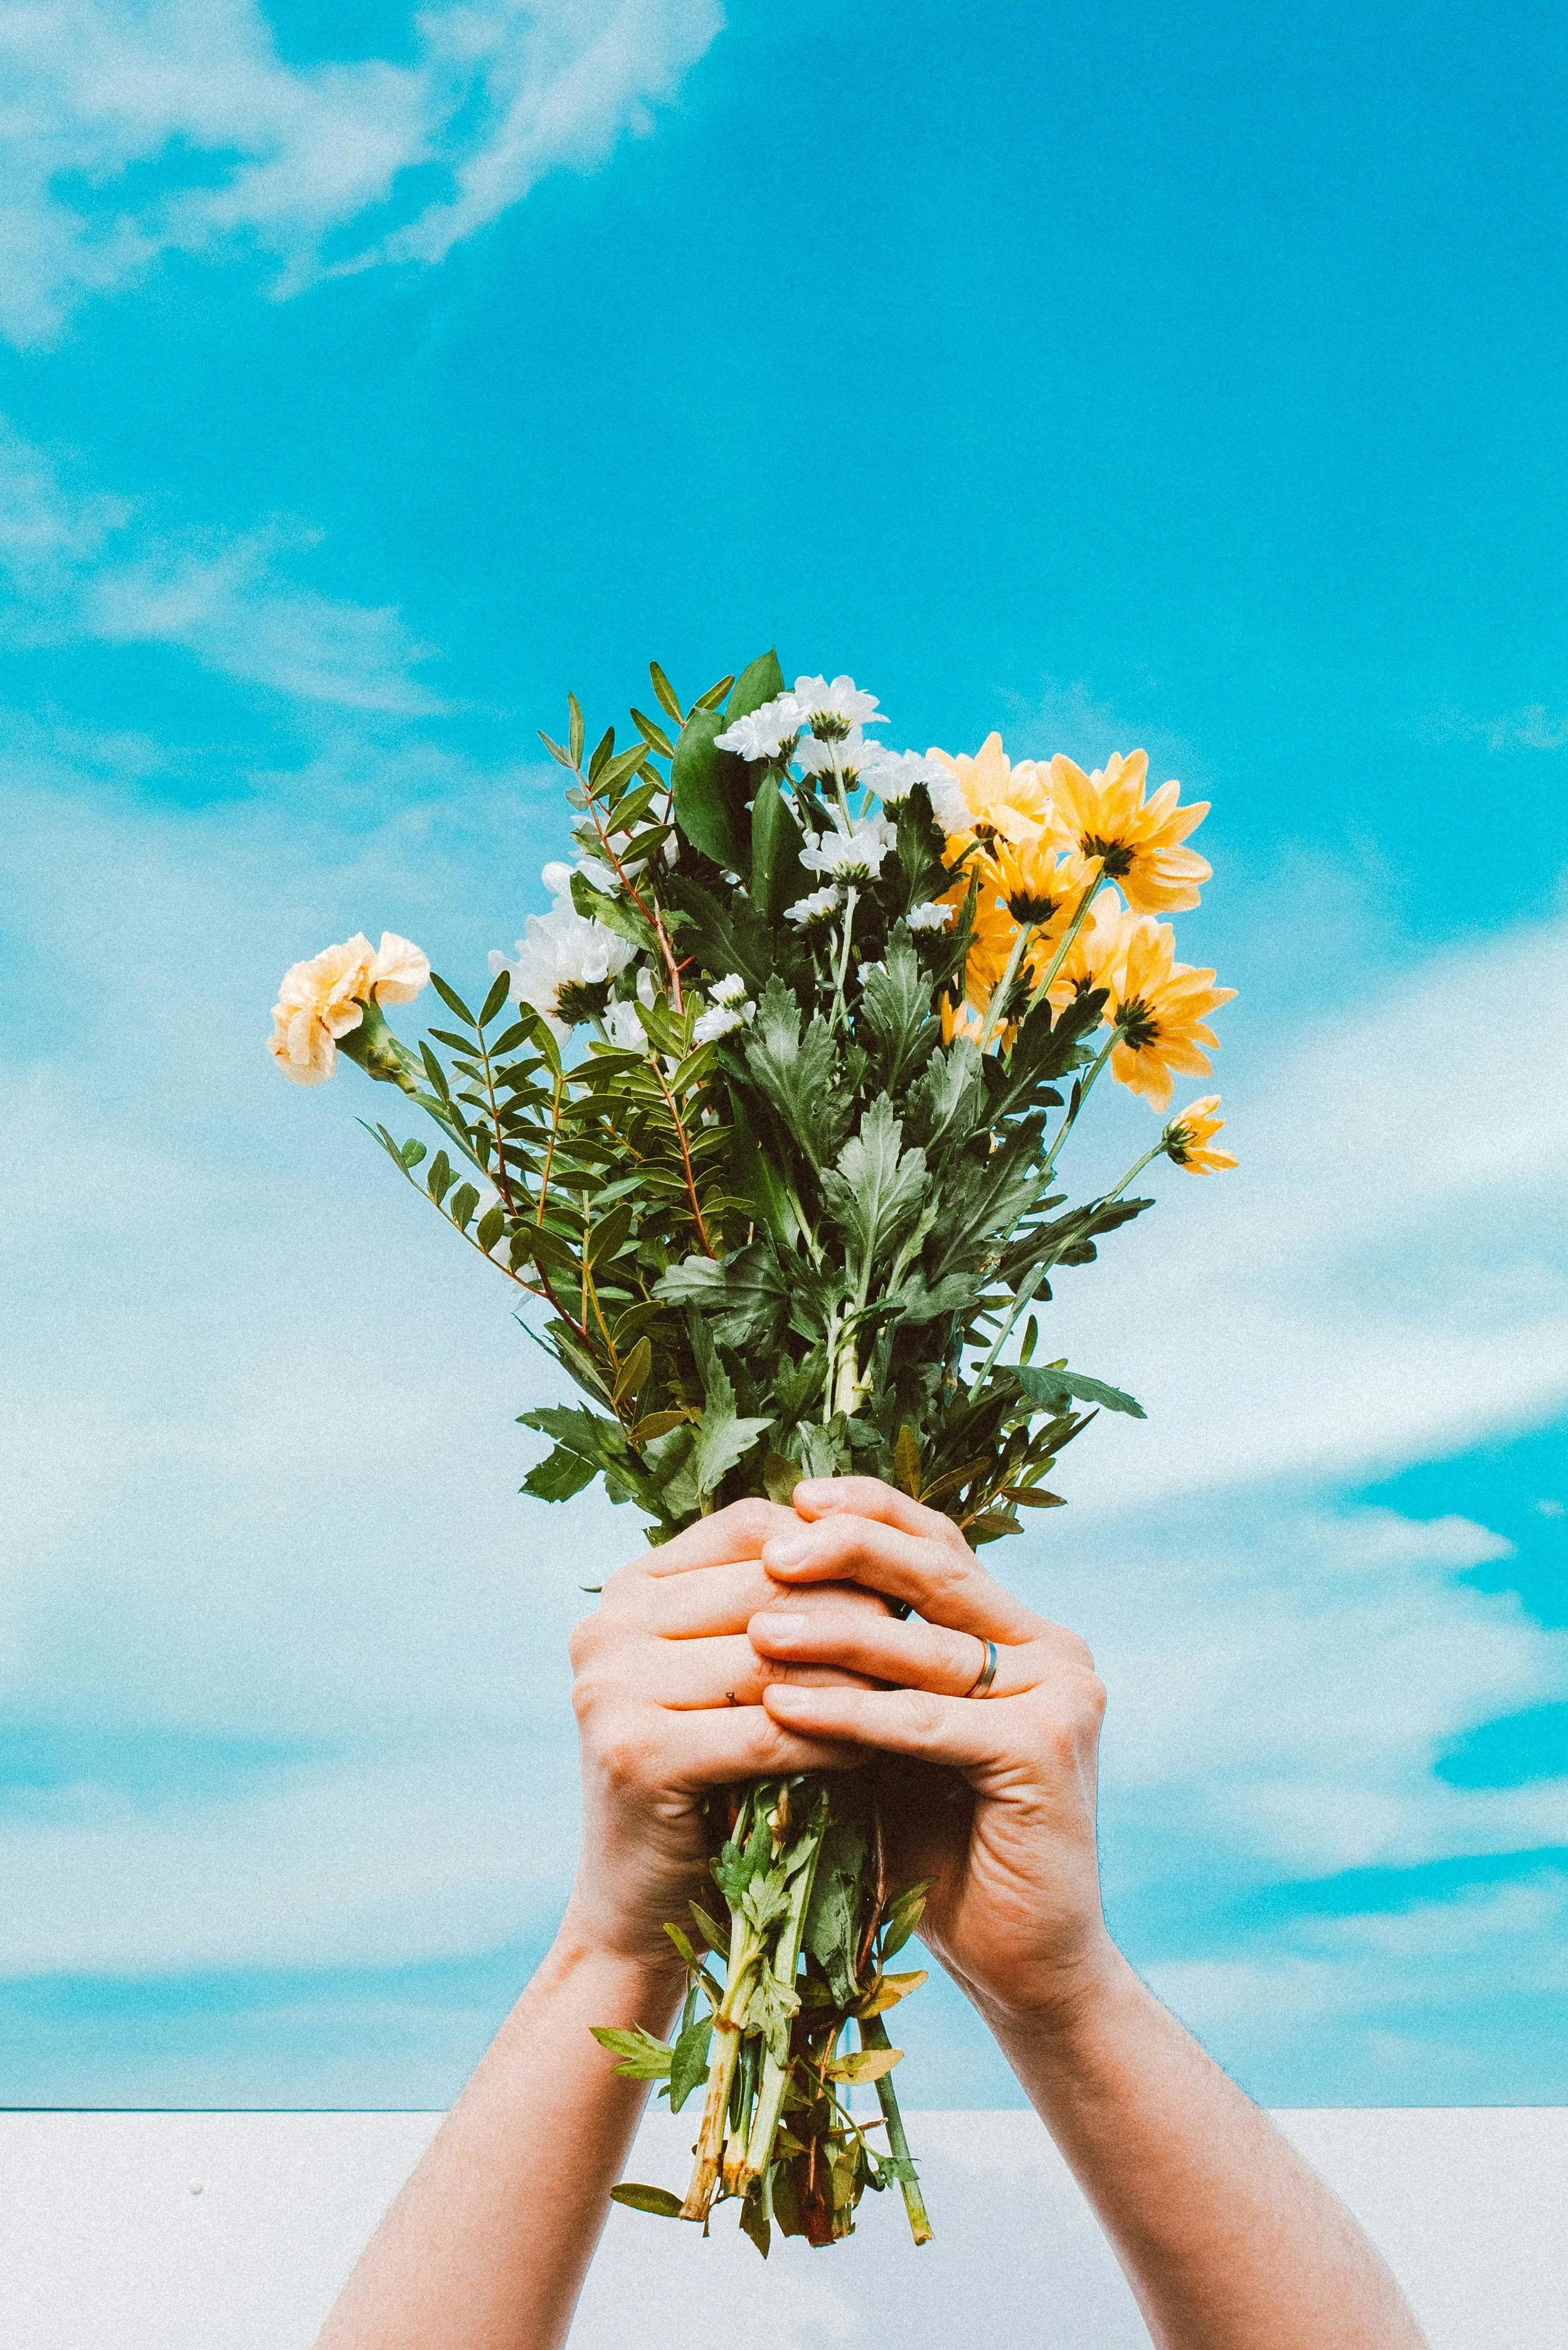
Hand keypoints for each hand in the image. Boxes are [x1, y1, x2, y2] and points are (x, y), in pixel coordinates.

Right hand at [559, 1500, 889, 1972]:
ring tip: (919, 1695)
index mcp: (627, 1590)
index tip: (903, 1582)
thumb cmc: (706, 1783)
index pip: (751, 1529)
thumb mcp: (728, 1678)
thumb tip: (880, 1531)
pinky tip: (875, 1752)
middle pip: (766, 1586)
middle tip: (930, 1639)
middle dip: (857, 1611)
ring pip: (773, 1659)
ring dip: (856, 1678)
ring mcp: (611, 1688)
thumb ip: (772, 1604)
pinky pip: (768, 1731)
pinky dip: (831, 1740)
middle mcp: (606, 1625)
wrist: (642, 1910)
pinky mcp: (636, 1754)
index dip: (835, 1548)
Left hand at [749, 1476, 1114, 2027]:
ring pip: (928, 1646)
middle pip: (939, 1572)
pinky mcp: (1045, 1752)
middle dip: (849, 1550)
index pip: (939, 1544)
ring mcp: (1061, 1696)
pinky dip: (850, 1713)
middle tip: (772, 1547)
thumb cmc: (940, 1846)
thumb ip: (862, 1665)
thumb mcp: (891, 1735)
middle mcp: (1053, 1651)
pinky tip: (782, 1708)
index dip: (870, 1512)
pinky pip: (927, 1721)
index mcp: (1022, 1632)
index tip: (792, 1500)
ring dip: (835, 1634)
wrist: (1020, 1963)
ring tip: (756, 1629)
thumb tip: (763, 1585)